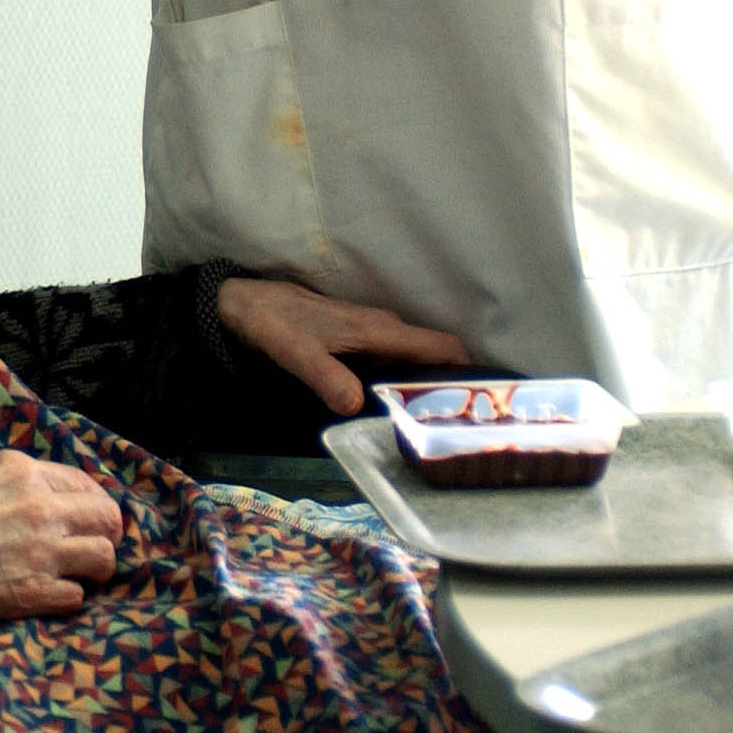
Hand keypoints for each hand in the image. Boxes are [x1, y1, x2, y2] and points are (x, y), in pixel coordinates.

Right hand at [0, 446, 122, 617]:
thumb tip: (17, 478)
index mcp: (22, 471)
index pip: (85, 483)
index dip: (90, 500)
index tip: (85, 514)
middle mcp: (40, 509)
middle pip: (107, 519)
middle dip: (105, 531)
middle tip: (93, 543)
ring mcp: (38, 553)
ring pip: (102, 560)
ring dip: (93, 566)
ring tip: (77, 572)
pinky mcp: (26, 594)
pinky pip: (75, 598)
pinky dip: (67, 595)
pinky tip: (48, 592)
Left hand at [215, 277, 468, 415]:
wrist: (244, 304)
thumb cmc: (273, 323)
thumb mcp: (296, 353)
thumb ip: (326, 378)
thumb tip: (357, 406)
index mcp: (379, 330)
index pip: (442, 347)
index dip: (470, 369)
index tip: (487, 401)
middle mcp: (384, 331)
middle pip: (435, 358)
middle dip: (453, 387)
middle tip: (463, 428)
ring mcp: (372, 336)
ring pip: (414, 363)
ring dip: (427, 388)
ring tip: (438, 427)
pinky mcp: (358, 344)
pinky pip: (394, 365)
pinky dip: (403, 384)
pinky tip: (398, 411)